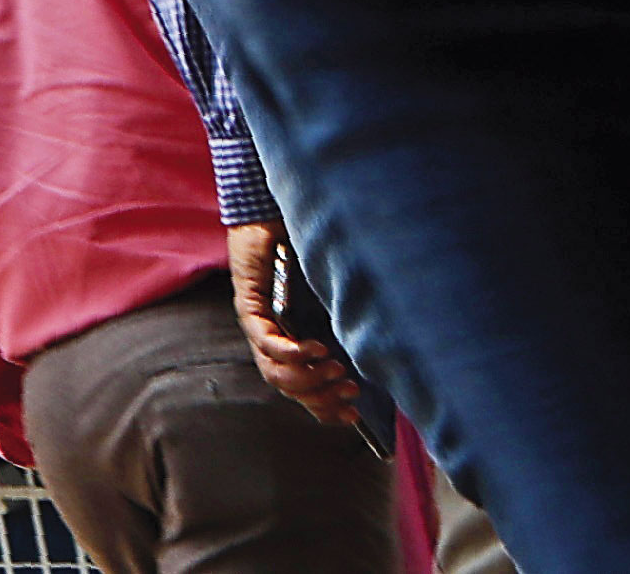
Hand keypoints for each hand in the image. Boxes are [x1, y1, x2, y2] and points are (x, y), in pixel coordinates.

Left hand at [225, 224, 360, 431]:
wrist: (273, 215)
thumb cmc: (304, 252)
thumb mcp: (331, 296)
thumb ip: (345, 321)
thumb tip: (381, 351)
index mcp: (288, 339)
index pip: (301, 387)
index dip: (324, 407)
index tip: (353, 415)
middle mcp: (269, 336)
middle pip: (287, 385)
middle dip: (320, 397)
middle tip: (350, 392)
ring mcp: (256, 322)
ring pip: (274, 370)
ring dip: (307, 378)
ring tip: (336, 369)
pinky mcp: (248, 304)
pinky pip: (263, 338)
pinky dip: (291, 350)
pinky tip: (316, 348)